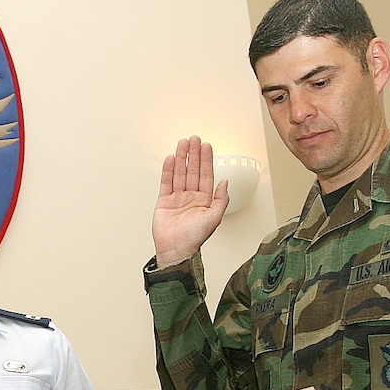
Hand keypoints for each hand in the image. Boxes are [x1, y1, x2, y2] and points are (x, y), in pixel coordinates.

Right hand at [152, 136, 227, 266]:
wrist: (176, 249)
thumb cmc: (194, 238)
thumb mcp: (214, 218)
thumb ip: (221, 199)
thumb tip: (225, 182)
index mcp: (205, 200)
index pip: (206, 175)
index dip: (206, 160)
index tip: (206, 146)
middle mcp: (191, 197)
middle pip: (192, 170)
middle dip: (194, 154)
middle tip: (194, 139)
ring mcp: (177, 198)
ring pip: (180, 173)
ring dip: (181, 158)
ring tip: (182, 144)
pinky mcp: (164, 201)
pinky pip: (166, 182)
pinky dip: (168, 170)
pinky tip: (171, 159)